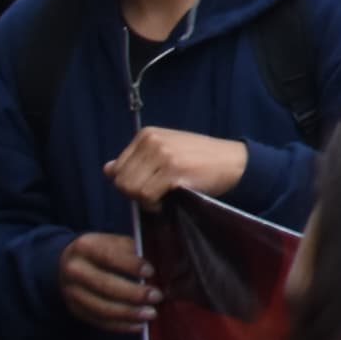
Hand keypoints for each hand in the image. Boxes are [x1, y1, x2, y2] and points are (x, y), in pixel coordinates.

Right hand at [59, 230, 160, 332]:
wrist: (70, 263)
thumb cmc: (103, 251)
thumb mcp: (115, 242)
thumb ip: (132, 251)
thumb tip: (157, 266)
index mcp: (85, 246)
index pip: (108, 256)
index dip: (130, 265)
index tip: (151, 272)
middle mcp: (74, 270)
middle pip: (104, 284)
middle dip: (133, 293)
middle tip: (156, 296)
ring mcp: (71, 292)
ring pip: (100, 307)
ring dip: (128, 313)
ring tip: (151, 314)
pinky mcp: (74, 309)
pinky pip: (98, 321)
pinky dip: (120, 325)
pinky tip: (138, 325)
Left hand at [105, 128, 252, 205]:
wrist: (233, 162)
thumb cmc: (199, 160)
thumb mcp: (164, 152)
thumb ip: (136, 160)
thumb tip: (107, 169)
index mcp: (146, 134)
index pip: (116, 169)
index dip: (130, 183)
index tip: (150, 185)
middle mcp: (151, 141)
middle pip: (121, 180)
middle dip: (135, 193)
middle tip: (157, 193)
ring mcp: (162, 154)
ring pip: (131, 189)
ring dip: (145, 200)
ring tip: (163, 196)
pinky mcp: (173, 170)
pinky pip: (146, 196)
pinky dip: (154, 204)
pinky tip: (168, 199)